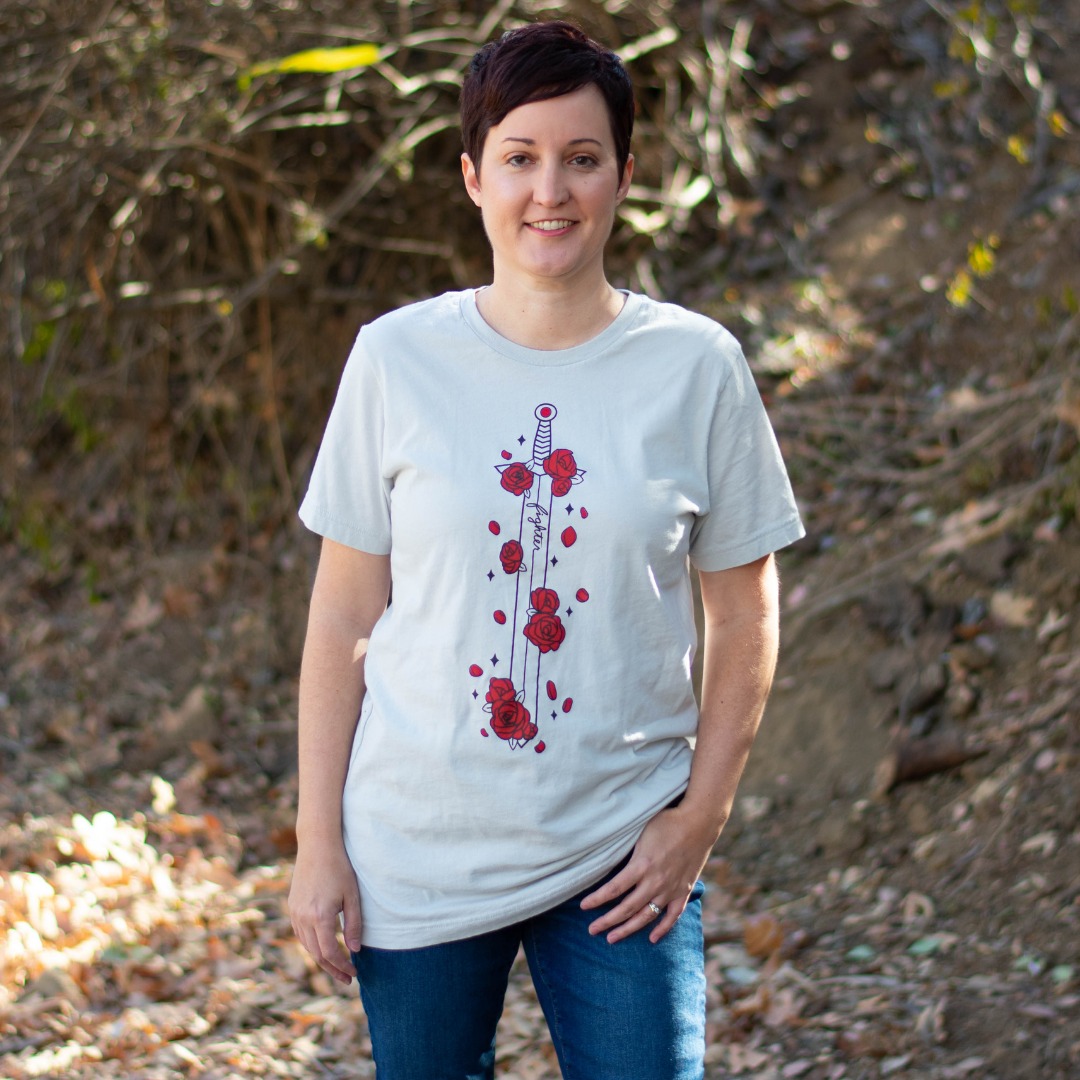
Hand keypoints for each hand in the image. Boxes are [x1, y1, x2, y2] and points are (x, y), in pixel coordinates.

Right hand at [288, 839, 362, 984]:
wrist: (317, 845)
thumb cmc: (340, 867)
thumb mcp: (353, 895)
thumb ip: (354, 924)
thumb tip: (354, 950)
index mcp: (319, 916)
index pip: (330, 953)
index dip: (342, 966)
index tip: (354, 973)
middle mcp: (303, 918)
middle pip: (316, 954)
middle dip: (332, 969)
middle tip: (347, 979)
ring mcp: (295, 912)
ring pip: (306, 945)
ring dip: (321, 958)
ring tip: (337, 966)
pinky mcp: (292, 906)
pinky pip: (300, 934)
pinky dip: (312, 944)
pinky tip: (323, 946)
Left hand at [579, 804, 716, 943]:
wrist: (698, 823)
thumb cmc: (666, 822)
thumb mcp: (640, 832)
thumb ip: (627, 850)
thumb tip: (607, 857)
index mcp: (642, 865)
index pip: (614, 888)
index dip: (597, 899)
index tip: (584, 906)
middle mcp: (655, 882)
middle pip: (627, 908)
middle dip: (607, 921)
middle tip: (592, 930)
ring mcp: (670, 889)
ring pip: (646, 916)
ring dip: (628, 929)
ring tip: (612, 938)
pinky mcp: (683, 891)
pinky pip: (672, 916)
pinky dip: (662, 929)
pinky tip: (652, 939)